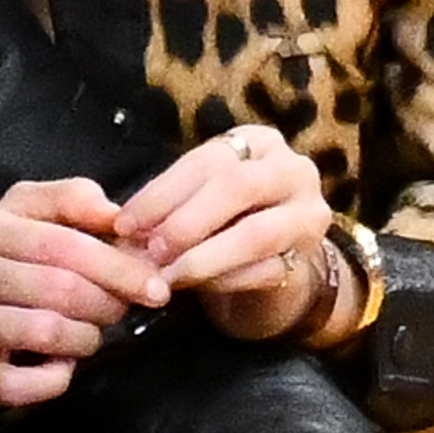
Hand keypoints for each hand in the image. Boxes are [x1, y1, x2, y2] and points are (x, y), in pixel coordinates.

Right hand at [0, 177, 165, 408]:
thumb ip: (67, 202)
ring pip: (48, 332)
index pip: (63, 242)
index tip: (156, 285)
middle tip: (121, 312)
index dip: (118, 265)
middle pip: (60, 288)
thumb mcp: (17, 220)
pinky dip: (56, 379)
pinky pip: (26, 383)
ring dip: (86, 340)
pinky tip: (60, 368)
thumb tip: (115, 211)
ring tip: (89, 337)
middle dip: (107, 304)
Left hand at [113, 126, 334, 342]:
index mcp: (258, 143)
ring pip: (256, 233)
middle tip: (150, 249)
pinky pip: (265, 272)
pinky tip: (196, 289)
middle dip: (186, 221)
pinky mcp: (308, 262)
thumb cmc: (225, 225)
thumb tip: (126, 230)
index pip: (206, 161)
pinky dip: (224, 281)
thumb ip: (169, 209)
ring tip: (168, 274)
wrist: (273, 268)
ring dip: (204, 256)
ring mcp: (307, 217)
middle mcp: (292, 171)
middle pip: (237, 186)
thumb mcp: (199, 202)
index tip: (125, 223)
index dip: (162, 193)